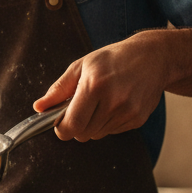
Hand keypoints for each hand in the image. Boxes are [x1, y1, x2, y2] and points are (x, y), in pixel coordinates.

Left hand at [32, 34, 169, 141]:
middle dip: (76, 125)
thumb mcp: (82, 66)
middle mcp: (113, 101)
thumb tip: (39, 108)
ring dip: (92, 124)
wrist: (152, 58)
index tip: (60, 123)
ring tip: (100, 102)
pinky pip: (112, 131)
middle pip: (83, 134)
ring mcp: (127, 112)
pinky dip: (108, 123)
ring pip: (97, 134)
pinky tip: (114, 104)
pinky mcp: (137, 119)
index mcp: (95, 85)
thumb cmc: (114, 59)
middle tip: (80, 107)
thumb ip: (59, 89)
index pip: (72, 124)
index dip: (61, 129)